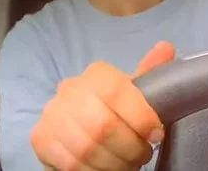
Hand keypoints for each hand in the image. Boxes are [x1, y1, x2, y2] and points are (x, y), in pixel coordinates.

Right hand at [31, 41, 174, 170]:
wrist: (74, 119)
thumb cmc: (112, 103)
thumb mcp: (132, 88)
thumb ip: (150, 72)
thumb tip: (167, 48)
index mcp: (97, 74)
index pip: (117, 92)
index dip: (141, 117)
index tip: (156, 134)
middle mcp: (70, 89)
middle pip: (103, 126)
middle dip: (130, 148)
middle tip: (143, 154)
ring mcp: (52, 114)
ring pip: (87, 149)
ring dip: (115, 163)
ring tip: (129, 164)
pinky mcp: (41, 138)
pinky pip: (70, 164)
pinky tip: (106, 168)